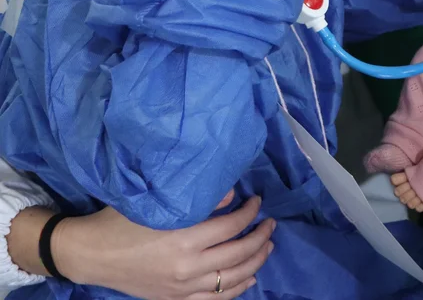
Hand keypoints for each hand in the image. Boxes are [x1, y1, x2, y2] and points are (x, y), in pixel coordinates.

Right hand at [54, 192, 273, 299]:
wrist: (91, 254)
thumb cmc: (121, 222)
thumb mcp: (157, 204)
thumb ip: (197, 200)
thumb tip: (232, 194)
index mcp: (184, 239)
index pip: (231, 226)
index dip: (249, 212)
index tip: (257, 201)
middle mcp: (187, 267)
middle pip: (238, 253)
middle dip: (260, 236)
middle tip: (270, 223)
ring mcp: (182, 287)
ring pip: (232, 278)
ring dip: (256, 261)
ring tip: (268, 246)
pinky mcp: (175, 299)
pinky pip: (215, 299)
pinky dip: (237, 289)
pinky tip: (250, 277)